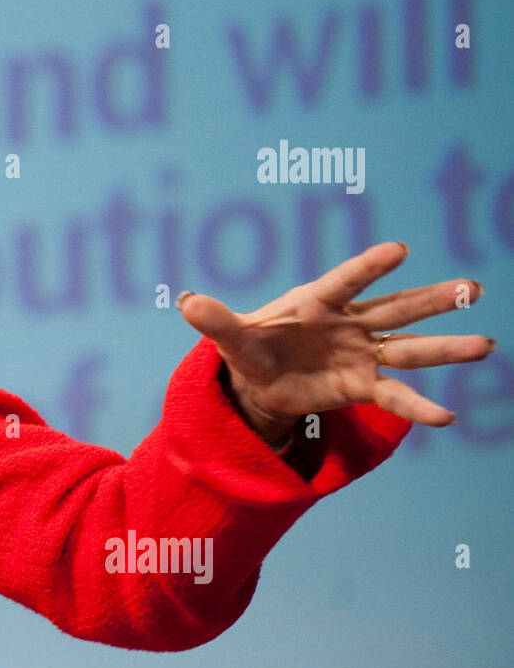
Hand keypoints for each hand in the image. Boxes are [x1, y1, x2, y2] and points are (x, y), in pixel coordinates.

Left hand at [176, 242, 494, 443]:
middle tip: (474, 288)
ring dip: (445, 348)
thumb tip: (185, 301)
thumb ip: (215, 320)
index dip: (370, 266)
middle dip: (433, 300)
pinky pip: (394, 394)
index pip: (346, 280)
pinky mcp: (361, 385)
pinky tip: (445, 418)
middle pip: (396, 308)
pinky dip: (416, 406)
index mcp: (317, 300)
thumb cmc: (251, 346)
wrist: (259, 380)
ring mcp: (360, 353)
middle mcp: (348, 323)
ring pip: (409, 347)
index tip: (400, 250)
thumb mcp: (230, 338)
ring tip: (486, 345)